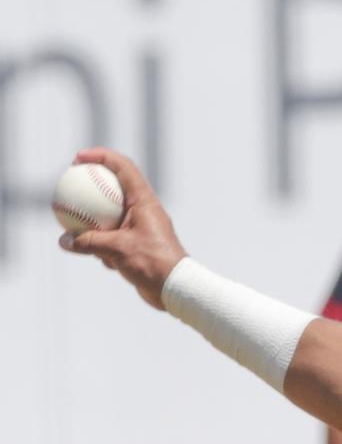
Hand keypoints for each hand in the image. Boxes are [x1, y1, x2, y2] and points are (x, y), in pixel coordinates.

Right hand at [57, 147, 185, 310]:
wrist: (175, 288)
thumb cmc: (153, 264)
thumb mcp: (117, 250)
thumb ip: (88, 242)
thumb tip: (64, 240)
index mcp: (144, 202)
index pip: (123, 168)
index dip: (101, 156)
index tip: (78, 158)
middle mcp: (144, 211)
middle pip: (115, 186)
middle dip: (92, 182)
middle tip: (70, 181)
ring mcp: (140, 227)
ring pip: (111, 215)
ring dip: (95, 220)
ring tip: (77, 227)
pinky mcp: (137, 244)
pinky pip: (113, 237)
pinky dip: (103, 245)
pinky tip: (100, 261)